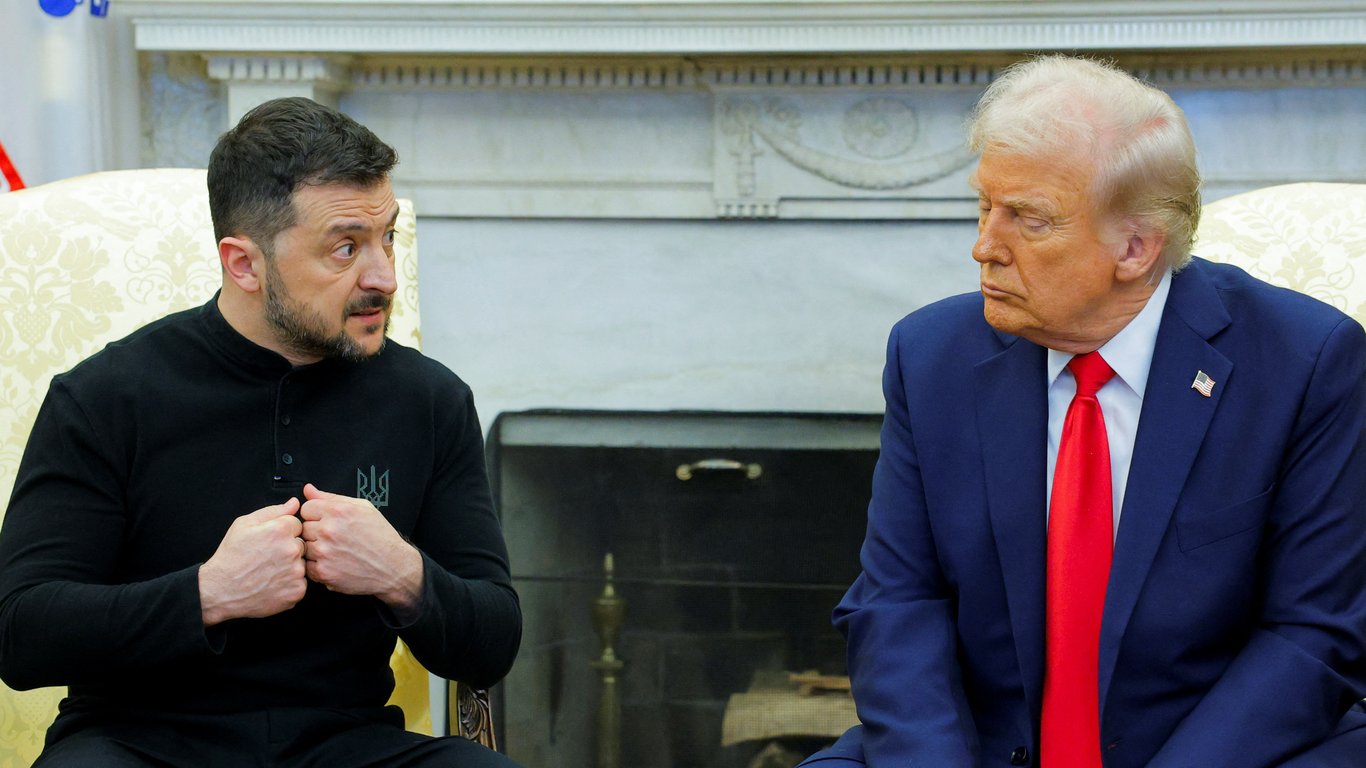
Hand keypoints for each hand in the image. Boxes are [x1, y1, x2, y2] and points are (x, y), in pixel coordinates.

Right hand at [199, 498, 306, 625]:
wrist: (221, 591)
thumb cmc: (231, 557)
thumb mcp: (244, 525)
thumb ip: (273, 511)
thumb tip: (294, 503)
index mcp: (280, 530)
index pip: (296, 524)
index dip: (282, 532)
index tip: (269, 542)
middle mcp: (291, 550)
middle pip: (301, 544)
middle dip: (287, 549)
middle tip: (267, 558)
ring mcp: (295, 572)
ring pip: (301, 564)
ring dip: (290, 567)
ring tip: (267, 572)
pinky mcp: (296, 591)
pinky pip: (300, 583)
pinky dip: (289, 585)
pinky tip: (272, 584)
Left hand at [299, 483, 423, 613]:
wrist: (393, 566)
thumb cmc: (380, 536)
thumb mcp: (362, 508)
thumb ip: (332, 497)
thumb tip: (308, 489)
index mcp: (337, 511)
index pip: (306, 508)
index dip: (316, 515)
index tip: (327, 522)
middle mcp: (329, 530)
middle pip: (303, 528)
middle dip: (316, 532)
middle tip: (335, 538)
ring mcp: (324, 552)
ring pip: (304, 547)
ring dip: (316, 549)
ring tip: (336, 551)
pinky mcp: (323, 572)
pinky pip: (307, 566)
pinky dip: (318, 566)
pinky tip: (334, 563)